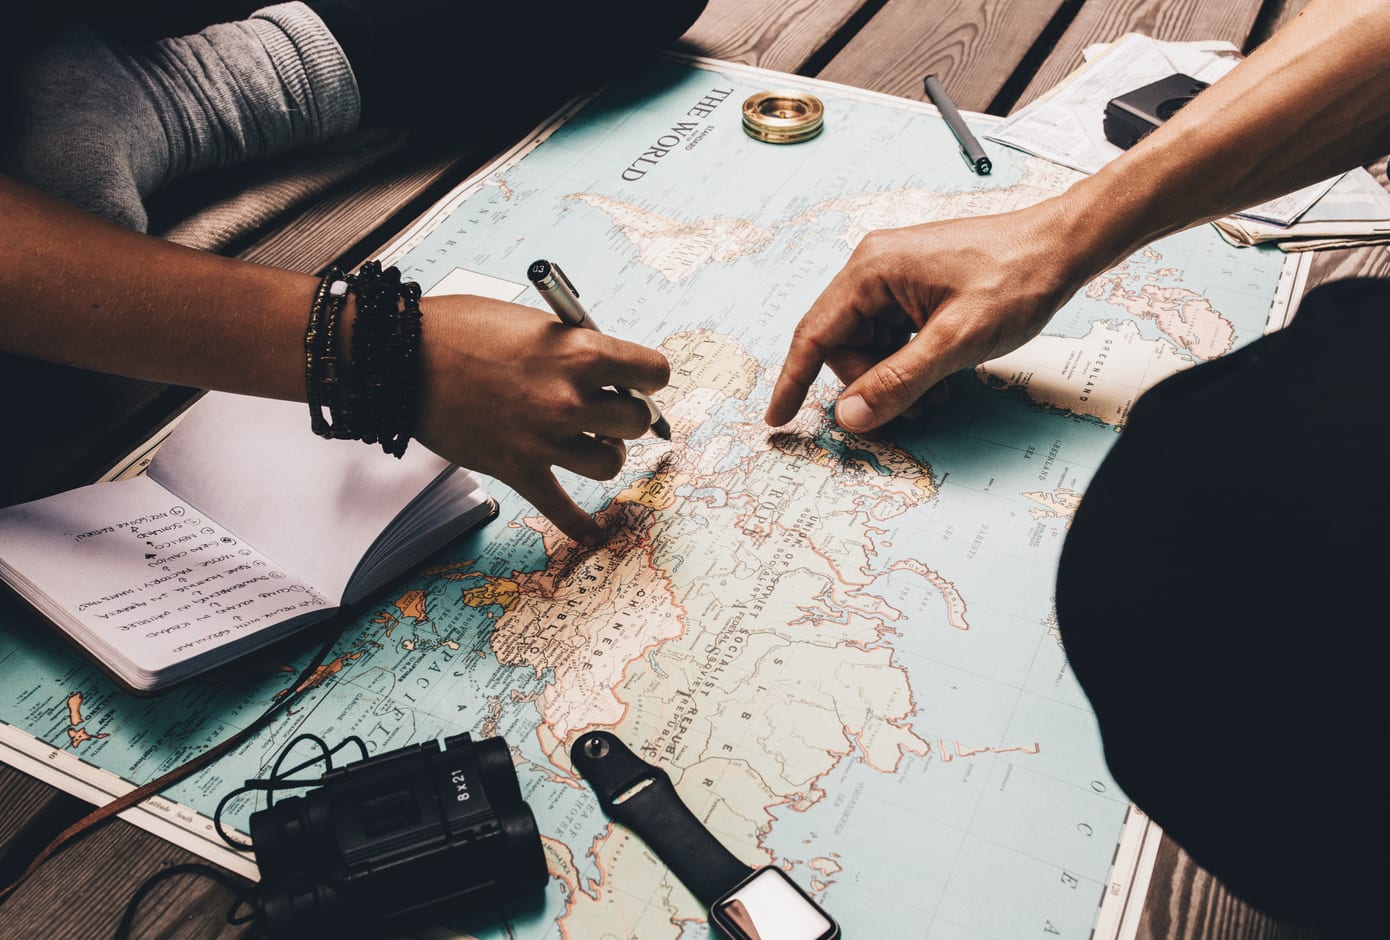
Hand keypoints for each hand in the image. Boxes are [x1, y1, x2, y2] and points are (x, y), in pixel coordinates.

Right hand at [414, 295, 668, 544]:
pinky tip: (595, 535)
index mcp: (580, 352)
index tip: (639, 380)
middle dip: (627, 414)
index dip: (647, 376)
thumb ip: (576, 349)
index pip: (653, 372)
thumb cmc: (464, 329)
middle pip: (636, 422)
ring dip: (604, 452)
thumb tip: (610, 377)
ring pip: (609, 464)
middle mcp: (569, 399)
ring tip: (590, 441)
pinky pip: (562, 508)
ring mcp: (543, 439)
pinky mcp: (517, 469)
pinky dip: (580, 525)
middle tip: (609, 408)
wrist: (401, 357)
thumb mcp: (535, 323)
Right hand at [765, 199, 1094, 431]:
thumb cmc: (1016, 279)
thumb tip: (849, 417)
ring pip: (869, 347)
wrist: (1063, 247)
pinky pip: (892, 338)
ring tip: (935, 394)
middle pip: (843, 347)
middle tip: (911, 408)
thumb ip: (898, 382)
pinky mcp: (914, 288)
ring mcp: (894, 278)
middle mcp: (873, 268)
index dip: (792, 382)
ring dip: (893, 378)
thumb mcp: (955, 342)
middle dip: (869, 385)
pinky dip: (908, 364)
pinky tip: (938, 377)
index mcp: (870, 271)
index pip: (813, 335)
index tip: (778, 420)